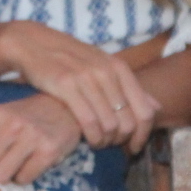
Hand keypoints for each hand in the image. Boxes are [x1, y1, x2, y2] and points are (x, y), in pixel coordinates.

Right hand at [0, 22, 159, 151]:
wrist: (33, 43)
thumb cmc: (70, 58)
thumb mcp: (103, 66)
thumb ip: (130, 87)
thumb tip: (157, 107)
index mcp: (120, 68)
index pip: (145, 111)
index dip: (143, 136)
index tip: (134, 148)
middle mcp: (107, 72)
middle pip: (128, 123)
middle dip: (122, 141)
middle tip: (110, 145)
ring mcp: (87, 78)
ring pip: (110, 125)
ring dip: (106, 142)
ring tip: (97, 143)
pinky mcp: (67, 86)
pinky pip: (89, 122)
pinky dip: (91, 137)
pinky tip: (86, 139)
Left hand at [0, 94, 83, 183]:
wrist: (64, 107)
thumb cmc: (21, 117)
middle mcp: (11, 123)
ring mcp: (32, 136)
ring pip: (2, 177)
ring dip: (5, 177)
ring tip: (13, 163)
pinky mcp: (49, 150)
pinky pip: (25, 179)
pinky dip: (24, 177)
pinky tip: (29, 164)